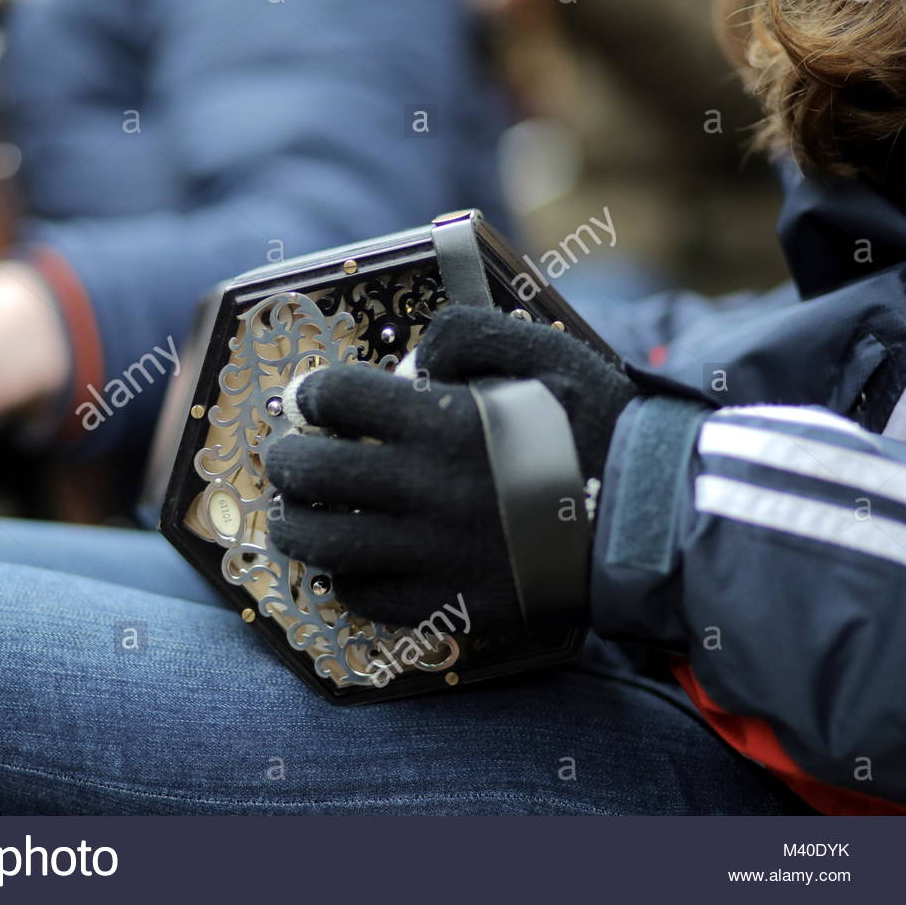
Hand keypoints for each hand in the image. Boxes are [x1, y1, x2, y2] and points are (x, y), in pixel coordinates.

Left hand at [265, 305, 635, 630]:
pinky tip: (352, 561)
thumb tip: (411, 357)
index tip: (315, 400)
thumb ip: (468, 332)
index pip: (336, 398)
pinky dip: (344, 577)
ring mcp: (430, 552)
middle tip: (289, 457)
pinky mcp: (445, 602)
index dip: (314, 393)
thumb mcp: (544, 349)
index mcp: (442, 422)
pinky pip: (364, 596)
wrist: (649, 519)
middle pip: (310, 474)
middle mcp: (424, 489)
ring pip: (321, 545)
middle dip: (284, 459)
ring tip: (297, 514)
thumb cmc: (597, 426)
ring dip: (294, 525)